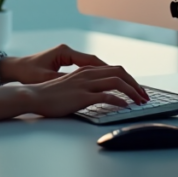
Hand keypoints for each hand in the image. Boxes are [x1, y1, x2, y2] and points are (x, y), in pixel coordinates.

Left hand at [2, 43, 127, 85]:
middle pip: (98, 62)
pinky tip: (109, 85)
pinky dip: (100, 76)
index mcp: (65, 52)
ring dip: (109, 75)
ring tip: (125, 85)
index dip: (109, 72)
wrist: (14, 68)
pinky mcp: (66, 62)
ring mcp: (68, 56)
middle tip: (131, 84)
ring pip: (95, 65)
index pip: (93, 61)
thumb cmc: (28, 73)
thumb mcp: (46, 78)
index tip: (123, 81)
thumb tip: (82, 86)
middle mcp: (69, 51)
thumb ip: (64, 81)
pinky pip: (88, 68)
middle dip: (115, 73)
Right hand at [24, 65, 148, 117]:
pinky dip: (119, 100)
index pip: (114, 69)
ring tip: (140, 102)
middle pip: (119, 72)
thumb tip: (100, 94)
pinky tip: (125, 106)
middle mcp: (87, 74)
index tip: (137, 90)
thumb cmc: (49, 94)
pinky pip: (106, 96)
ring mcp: (85, 84)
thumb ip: (85, 86)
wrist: (33, 95)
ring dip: (132, 91)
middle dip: (135, 84)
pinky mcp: (81, 96)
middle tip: (144, 96)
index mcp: (85, 70)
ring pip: (116, 82)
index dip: (129, 79)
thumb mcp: (70, 85)